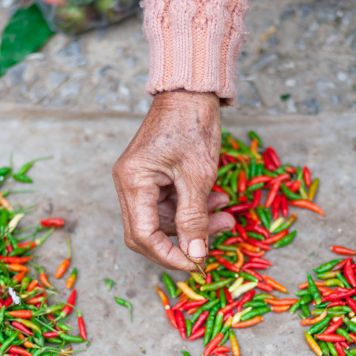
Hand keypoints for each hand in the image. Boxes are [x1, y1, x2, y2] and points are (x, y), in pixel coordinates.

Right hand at [112, 90, 234, 271]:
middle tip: (217, 238)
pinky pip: (170, 204)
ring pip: (164, 220)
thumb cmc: (193, 125)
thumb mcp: (198, 176)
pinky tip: (217, 201)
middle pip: (149, 232)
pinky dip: (193, 208)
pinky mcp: (152, 177)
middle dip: (184, 240)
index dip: (169, 256)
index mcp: (133, 182)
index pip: (143, 236)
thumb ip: (195, 219)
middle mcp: (129, 184)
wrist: (191, 91)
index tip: (196, 264)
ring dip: (195, 222)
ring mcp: (139, 181)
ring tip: (226, 215)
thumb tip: (196, 256)